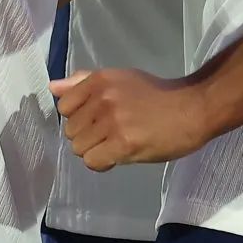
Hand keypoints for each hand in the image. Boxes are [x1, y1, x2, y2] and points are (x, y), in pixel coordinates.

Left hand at [49, 68, 207, 170]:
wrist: (191, 108)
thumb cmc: (156, 94)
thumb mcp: (120, 79)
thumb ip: (83, 82)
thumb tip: (52, 87)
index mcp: (100, 79)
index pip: (65, 106)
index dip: (79, 118)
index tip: (97, 120)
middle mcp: (102, 97)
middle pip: (71, 130)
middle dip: (88, 136)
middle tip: (112, 133)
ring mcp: (112, 120)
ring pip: (80, 148)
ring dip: (96, 151)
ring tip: (117, 144)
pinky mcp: (123, 143)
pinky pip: (93, 161)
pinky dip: (103, 163)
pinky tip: (119, 155)